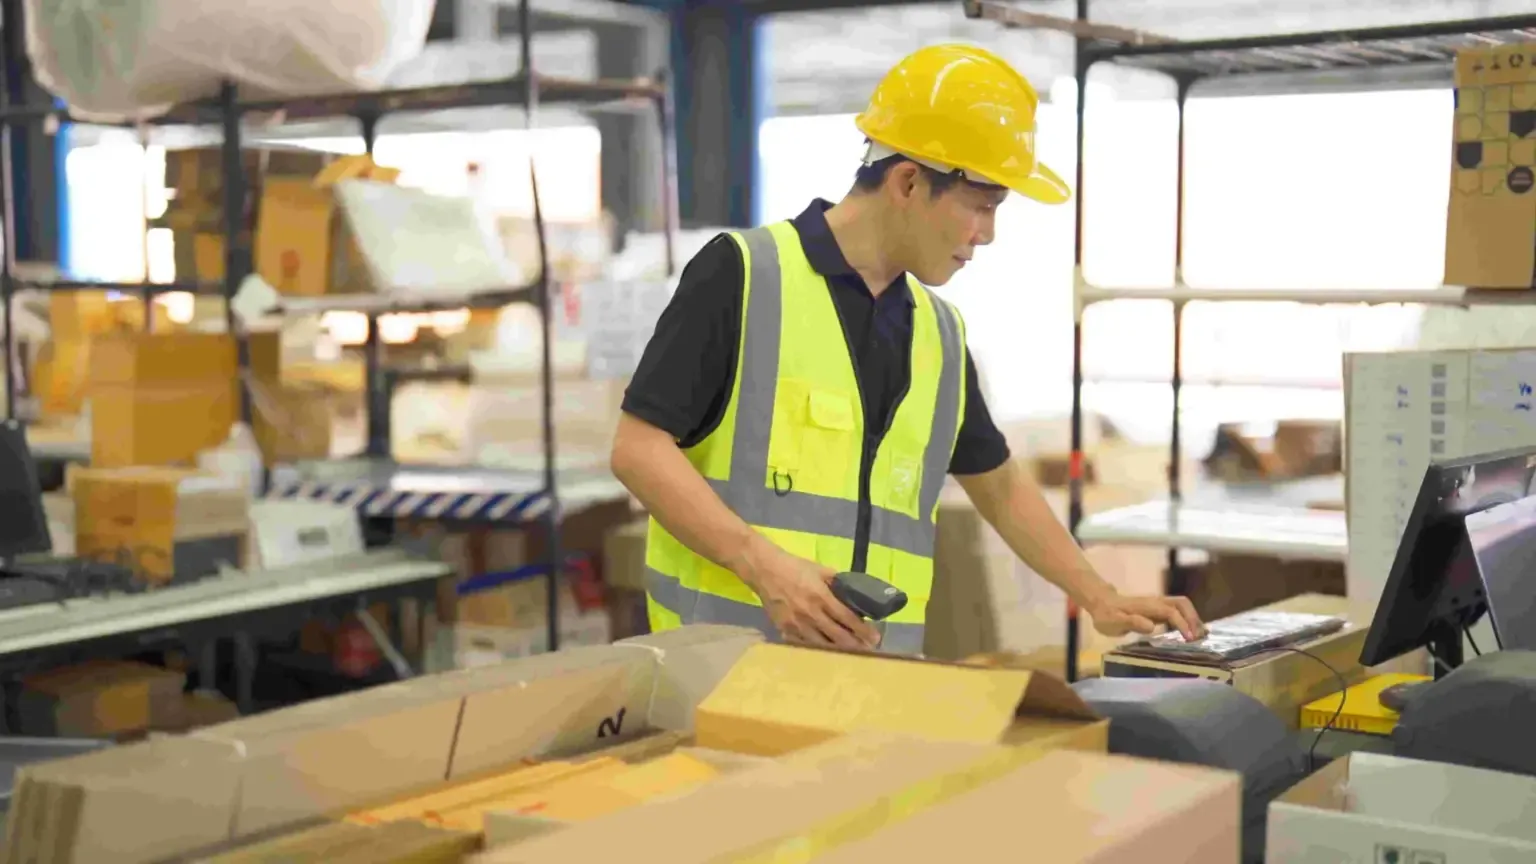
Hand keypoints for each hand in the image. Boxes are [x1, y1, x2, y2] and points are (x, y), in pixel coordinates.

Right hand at [735, 539, 880, 649]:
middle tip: (868, 649)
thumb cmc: (795, 568)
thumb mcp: (820, 570)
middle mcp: (810, 614)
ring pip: (821, 644)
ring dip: (838, 650)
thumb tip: (854, 593)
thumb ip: (837, 582)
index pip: (847, 618)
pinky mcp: (784, 630)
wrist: (765, 570)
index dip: (863, 629)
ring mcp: (796, 624)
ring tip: (851, 653)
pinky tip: (827, 651)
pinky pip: (804, 644)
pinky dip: (817, 648)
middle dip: (855, 644)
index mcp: (821, 597)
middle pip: (837, 636)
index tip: (875, 637)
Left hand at [1085, 591, 1204, 642]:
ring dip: (1193, 618)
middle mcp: (1156, 602)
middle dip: (1193, 618)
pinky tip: (1190, 633)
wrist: (1101, 603)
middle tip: (1199, 637)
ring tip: (1199, 636)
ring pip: (1182, 606)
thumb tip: (1151, 626)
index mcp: (1147, 606)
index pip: (1171, 612)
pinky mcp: (1159, 609)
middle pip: (1182, 603)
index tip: (1189, 639)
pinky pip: (1178, 610)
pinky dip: (1188, 619)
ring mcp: (1158, 604)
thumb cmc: (1107, 615)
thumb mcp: (1114, 622)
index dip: (1182, 624)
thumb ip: (1131, 623)